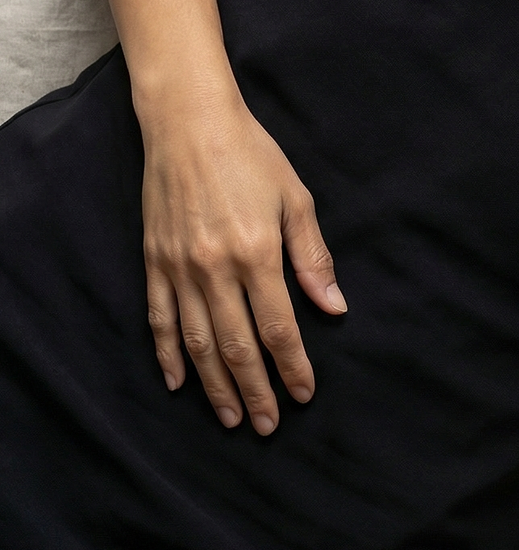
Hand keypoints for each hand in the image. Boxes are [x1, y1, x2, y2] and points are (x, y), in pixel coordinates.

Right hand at [140, 87, 345, 431]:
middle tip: (267, 425)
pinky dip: (168, 355)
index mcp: (257, 252)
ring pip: (198, 342)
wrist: (188, 123)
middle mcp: (215, 268)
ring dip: (214, 385)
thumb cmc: (251, 155)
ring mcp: (179, 268)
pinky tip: (178, 383)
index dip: (293, 366)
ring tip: (230, 417)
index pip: (278, 327)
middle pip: (237, 345)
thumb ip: (312, 256)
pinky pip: (160, 320)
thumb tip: (333, 307)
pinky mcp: (154, 262)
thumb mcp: (295, 198)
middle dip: (255, 390)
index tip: (304, 395)